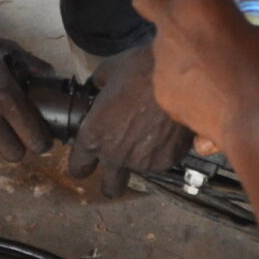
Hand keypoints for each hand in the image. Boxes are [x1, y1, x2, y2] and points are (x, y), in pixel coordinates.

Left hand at [68, 44, 190, 196]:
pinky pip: (162, 161)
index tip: (86, 162)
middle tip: (117, 172)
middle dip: (111, 183)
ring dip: (142, 159)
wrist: (180, 77)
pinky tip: (167, 131)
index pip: (78, 166)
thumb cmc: (142, 71)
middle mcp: (115, 155)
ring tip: (151, 133)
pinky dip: (164, 151)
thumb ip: (99, 87)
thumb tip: (100, 86)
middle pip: (109, 188)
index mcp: (94, 136)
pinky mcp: (167, 161)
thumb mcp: (108, 72)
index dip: (81, 164)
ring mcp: (143, 162)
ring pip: (140, 170)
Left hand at [132, 0, 258, 152]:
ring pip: (162, 44)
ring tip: (209, 72)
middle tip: (180, 13)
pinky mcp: (159, 89)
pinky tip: (205, 96)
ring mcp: (161, 57)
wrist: (258, 120)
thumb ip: (232, 23)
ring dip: (179, 50)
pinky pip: (167, 77)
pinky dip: (182, 83)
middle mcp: (173, 22)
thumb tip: (226, 33)